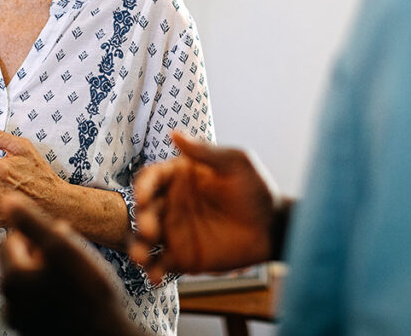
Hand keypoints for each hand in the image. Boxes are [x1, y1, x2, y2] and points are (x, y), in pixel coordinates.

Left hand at [0, 195, 139, 335]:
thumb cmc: (88, 293)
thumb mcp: (62, 248)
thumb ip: (31, 222)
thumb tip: (5, 198)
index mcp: (11, 278)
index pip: (11, 240)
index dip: (35, 235)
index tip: (59, 240)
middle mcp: (9, 302)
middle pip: (16, 263)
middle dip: (38, 254)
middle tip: (67, 257)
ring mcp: (20, 320)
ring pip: (27, 284)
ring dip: (43, 275)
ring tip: (72, 278)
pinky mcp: (32, 331)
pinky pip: (35, 303)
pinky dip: (47, 295)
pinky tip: (70, 296)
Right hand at [130, 131, 280, 283]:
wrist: (273, 226)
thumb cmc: (256, 188)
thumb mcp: (235, 163)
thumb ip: (205, 152)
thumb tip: (174, 133)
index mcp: (178, 178)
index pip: (150, 179)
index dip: (143, 187)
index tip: (144, 197)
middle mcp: (171, 204)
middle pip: (143, 211)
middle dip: (141, 220)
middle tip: (150, 230)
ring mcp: (175, 231)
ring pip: (145, 240)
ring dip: (137, 247)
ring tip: (141, 257)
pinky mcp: (182, 257)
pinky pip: (161, 264)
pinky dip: (154, 271)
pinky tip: (157, 277)